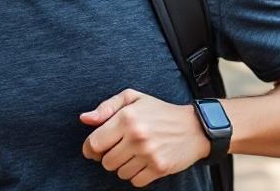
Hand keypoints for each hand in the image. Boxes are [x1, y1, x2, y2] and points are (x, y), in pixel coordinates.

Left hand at [80, 89, 210, 187]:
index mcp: (127, 118)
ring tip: (136, 154)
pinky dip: (137, 175)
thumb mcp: (133, 98)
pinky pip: (135, 181)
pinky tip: (145, 162)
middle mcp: (136, 136)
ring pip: (119, 173)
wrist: (194, 127)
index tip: (95, 150)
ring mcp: (149, 153)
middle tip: (122, 149)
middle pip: (106, 162)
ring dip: (124, 166)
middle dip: (110, 157)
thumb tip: (85, 119)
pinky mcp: (159, 167)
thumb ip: (106, 107)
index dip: (90, 150)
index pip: (93, 144)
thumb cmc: (159, 112)